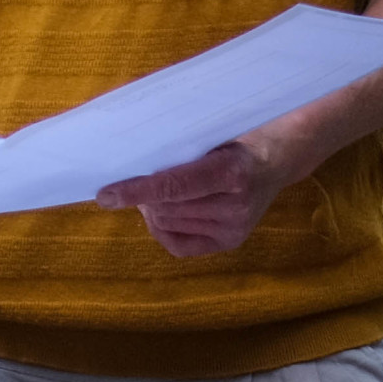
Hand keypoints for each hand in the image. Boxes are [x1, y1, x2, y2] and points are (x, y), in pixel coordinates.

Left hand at [97, 135, 297, 259]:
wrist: (276, 160)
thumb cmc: (235, 139)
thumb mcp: (211, 136)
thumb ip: (176, 150)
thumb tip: (125, 161)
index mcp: (232, 172)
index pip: (174, 185)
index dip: (136, 190)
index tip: (106, 194)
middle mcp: (236, 206)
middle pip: (166, 208)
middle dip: (143, 197)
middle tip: (135, 180)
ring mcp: (234, 229)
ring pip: (167, 225)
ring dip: (152, 210)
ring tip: (155, 194)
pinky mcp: (230, 244)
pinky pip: (178, 245)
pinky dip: (162, 228)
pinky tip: (163, 212)